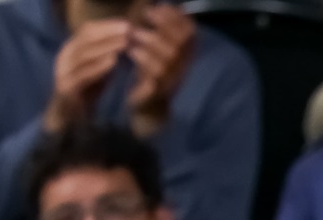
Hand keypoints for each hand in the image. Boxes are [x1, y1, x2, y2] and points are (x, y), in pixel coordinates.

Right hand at [44, 19, 130, 132]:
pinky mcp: (66, 88)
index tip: (127, 24)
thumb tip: (125, 40)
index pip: (86, 30)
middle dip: (108, 33)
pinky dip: (98, 66)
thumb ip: (107, 56)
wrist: (69, 119)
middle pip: (85, 39)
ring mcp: (63, 72)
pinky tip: (113, 62)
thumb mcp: (98, 70)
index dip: (106, 26)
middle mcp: (64, 57)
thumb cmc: (86, 92)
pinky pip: (82, 74)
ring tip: (124, 43)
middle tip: (128, 30)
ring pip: (84, 54)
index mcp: (70, 50)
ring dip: (106, 47)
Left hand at [126, 5, 195, 135]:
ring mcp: (173, 79)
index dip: (176, 18)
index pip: (190, 32)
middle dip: (165, 25)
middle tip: (146, 15)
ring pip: (169, 56)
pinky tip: (131, 52)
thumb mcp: (158, 49)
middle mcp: (183, 66)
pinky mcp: (160, 90)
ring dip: (152, 40)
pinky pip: (155, 74)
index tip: (156, 7)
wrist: (149, 107)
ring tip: (134, 33)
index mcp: (186, 54)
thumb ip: (161, 30)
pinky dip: (144, 59)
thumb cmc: (151, 73)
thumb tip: (158, 3)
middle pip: (182, 42)